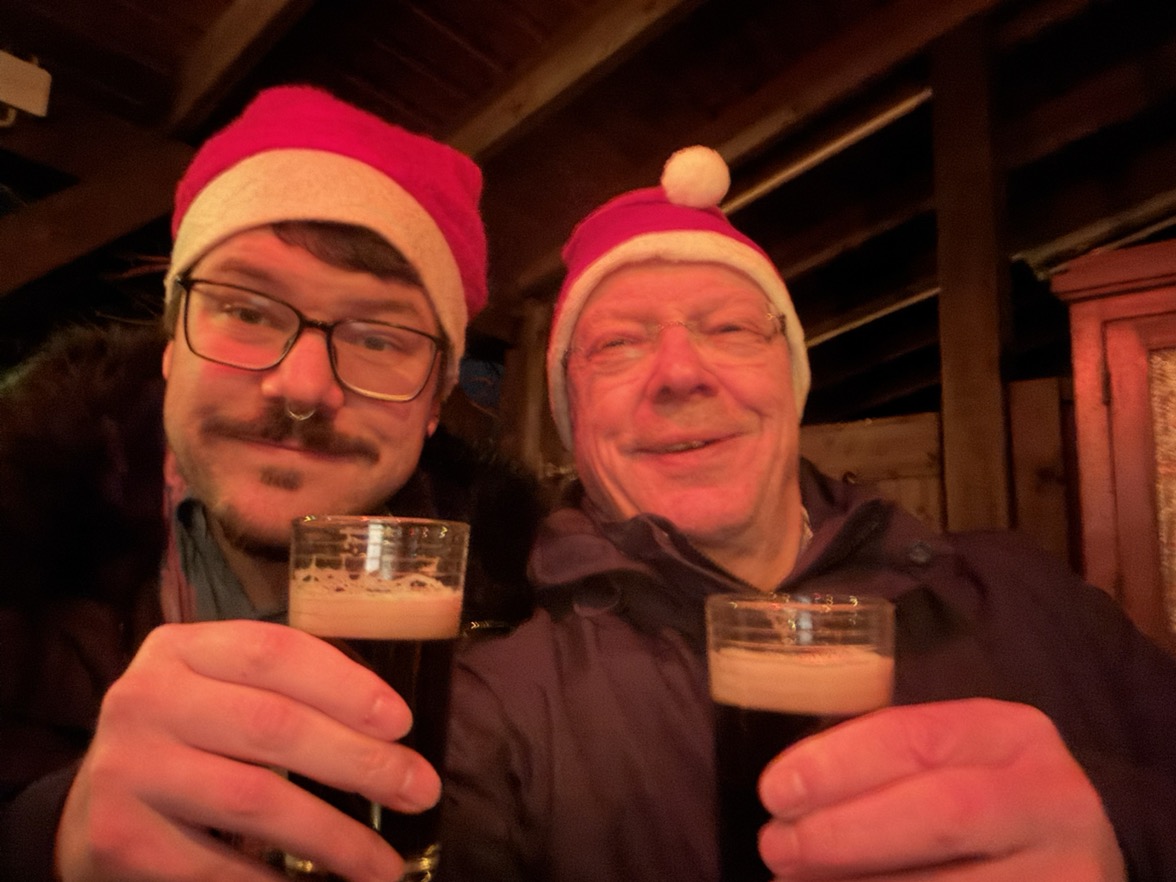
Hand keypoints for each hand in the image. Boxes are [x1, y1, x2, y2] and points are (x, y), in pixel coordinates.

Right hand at [56, 621, 439, 881]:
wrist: (97, 807)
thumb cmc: (191, 739)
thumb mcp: (224, 692)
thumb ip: (289, 693)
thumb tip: (393, 734)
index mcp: (181, 649)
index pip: (274, 653)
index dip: (346, 686)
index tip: (402, 723)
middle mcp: (146, 699)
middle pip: (274, 726)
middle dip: (360, 762)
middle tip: (418, 789)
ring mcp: (128, 770)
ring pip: (256, 799)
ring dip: (335, 837)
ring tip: (385, 863)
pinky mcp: (120, 840)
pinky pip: (219, 865)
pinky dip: (277, 880)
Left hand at [758, 698, 1125, 880]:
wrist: (1064, 865)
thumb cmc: (980, 807)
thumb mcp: (950, 764)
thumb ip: (886, 767)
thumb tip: (786, 797)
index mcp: (1013, 735)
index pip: (917, 738)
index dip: (838, 765)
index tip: (774, 791)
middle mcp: (1053, 800)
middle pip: (941, 814)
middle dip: (844, 834)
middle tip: (776, 846)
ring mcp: (1069, 873)